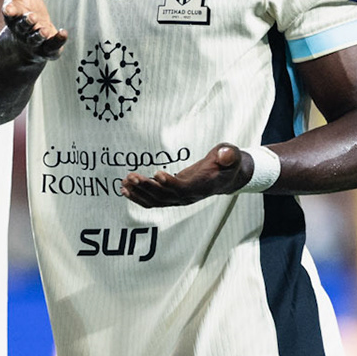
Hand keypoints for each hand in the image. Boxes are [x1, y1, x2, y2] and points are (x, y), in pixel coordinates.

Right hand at [0, 0, 67, 59]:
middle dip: (26, 23)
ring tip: (44, 30)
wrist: (29, 40)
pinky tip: (63, 33)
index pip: (9, 13)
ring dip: (39, 35)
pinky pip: (52, 46)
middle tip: (31, 17)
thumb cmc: (24, 10)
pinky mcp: (47, 49)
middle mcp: (21, 30)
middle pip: (22, 27)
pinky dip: (58, 41)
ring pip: (35, 38)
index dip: (10, 11)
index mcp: (12, 15)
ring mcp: (34, 41)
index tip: (9, 8)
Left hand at [121, 143, 252, 207]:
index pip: (184, 189)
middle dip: (146, 187)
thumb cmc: (227, 163)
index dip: (170, 184)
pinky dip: (138, 197)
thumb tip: (226, 154)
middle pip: (165, 197)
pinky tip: (125, 189)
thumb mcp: (232, 155)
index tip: (156, 174)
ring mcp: (179, 199)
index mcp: (202, 186)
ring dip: (139, 193)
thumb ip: (230, 155)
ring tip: (124, 182)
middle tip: (131, 176)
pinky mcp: (172, 196)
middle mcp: (189, 197)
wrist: (226, 177)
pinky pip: (153, 201)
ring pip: (156, 201)